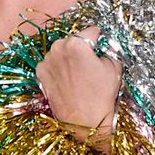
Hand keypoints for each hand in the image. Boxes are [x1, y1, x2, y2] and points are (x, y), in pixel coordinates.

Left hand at [35, 28, 120, 154]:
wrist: (85, 122)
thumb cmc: (101, 95)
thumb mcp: (114, 67)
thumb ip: (107, 50)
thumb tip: (101, 49)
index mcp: (75, 43)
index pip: (91, 31)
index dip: (99, 40)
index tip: (100, 49)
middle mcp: (57, 48)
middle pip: (74, 40)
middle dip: (81, 49)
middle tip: (88, 66)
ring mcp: (46, 61)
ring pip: (61, 52)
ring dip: (69, 58)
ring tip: (78, 75)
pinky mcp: (40, 74)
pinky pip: (52, 64)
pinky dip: (58, 69)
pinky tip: (67, 80)